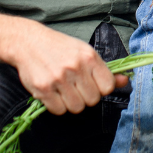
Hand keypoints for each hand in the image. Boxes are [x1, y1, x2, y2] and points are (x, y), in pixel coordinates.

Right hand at [10, 22, 127, 115]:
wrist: (29, 42)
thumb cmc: (61, 48)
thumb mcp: (85, 52)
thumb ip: (105, 69)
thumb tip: (124, 81)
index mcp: (89, 57)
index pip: (107, 87)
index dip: (102, 89)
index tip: (94, 84)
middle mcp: (75, 67)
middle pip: (93, 100)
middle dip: (86, 96)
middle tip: (76, 86)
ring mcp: (58, 79)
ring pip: (76, 108)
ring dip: (72, 102)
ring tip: (65, 89)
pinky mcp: (42, 89)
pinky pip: (58, 110)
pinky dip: (57, 106)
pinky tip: (54, 93)